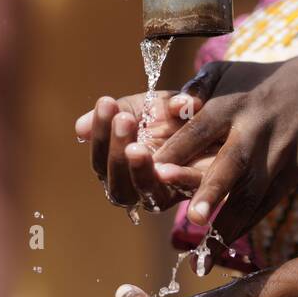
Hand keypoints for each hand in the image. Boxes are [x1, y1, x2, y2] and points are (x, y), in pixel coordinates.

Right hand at [76, 92, 216, 213]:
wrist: (218, 115)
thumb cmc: (174, 114)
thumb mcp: (146, 106)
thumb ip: (120, 113)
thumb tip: (79, 127)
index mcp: (121, 165)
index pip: (101, 159)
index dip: (101, 133)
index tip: (106, 103)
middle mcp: (138, 185)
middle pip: (117, 183)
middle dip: (116, 152)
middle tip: (124, 120)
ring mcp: (165, 193)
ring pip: (144, 192)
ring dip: (139, 170)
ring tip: (136, 147)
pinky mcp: (195, 193)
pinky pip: (184, 190)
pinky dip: (176, 179)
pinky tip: (167, 168)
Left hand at [153, 43, 297, 249]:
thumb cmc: (258, 81)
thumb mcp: (225, 72)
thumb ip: (194, 88)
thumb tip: (165, 110)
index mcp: (232, 104)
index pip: (202, 128)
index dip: (179, 149)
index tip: (155, 170)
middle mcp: (254, 132)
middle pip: (232, 164)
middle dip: (213, 191)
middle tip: (192, 217)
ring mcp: (276, 156)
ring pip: (251, 195)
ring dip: (228, 225)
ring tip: (204, 258)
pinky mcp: (291, 175)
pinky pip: (265, 207)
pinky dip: (243, 229)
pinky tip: (221, 250)